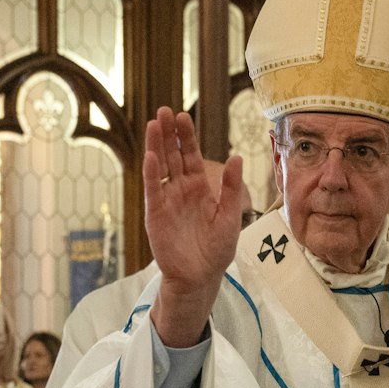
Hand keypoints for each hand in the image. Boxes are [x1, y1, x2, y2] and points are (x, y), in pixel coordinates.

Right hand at [143, 107, 245, 347]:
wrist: (201, 276)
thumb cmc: (217, 250)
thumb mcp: (230, 216)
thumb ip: (232, 188)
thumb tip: (238, 157)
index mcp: (200, 188)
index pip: (192, 156)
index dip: (187, 137)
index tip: (183, 116)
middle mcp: (181, 190)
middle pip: (173, 155)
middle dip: (169, 133)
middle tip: (164, 111)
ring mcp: (167, 200)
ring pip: (160, 167)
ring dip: (156, 145)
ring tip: (154, 123)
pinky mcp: (157, 214)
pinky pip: (153, 190)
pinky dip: (151, 173)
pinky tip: (150, 155)